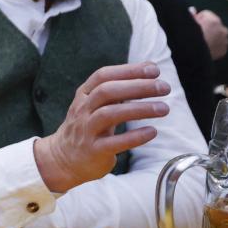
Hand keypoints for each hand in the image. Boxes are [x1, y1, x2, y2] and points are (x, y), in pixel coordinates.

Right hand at [33, 62, 168, 192]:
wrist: (63, 158)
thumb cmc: (88, 127)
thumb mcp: (96, 104)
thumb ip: (118, 89)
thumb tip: (149, 69)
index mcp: (84, 95)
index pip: (103, 76)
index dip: (128, 71)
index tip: (154, 70)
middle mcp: (82, 110)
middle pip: (107, 92)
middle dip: (138, 87)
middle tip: (164, 87)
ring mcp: (86, 130)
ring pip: (109, 114)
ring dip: (139, 109)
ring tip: (164, 108)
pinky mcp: (93, 151)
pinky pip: (114, 142)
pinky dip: (134, 137)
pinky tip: (152, 132)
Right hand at [189, 8, 227, 60]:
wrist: (190, 56)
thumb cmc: (186, 38)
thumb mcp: (186, 24)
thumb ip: (191, 15)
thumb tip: (193, 10)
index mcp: (213, 20)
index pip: (205, 14)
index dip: (197, 19)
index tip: (191, 26)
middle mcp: (222, 29)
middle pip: (214, 24)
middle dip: (207, 27)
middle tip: (196, 35)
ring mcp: (224, 41)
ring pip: (218, 35)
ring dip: (211, 37)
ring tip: (200, 43)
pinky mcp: (223, 50)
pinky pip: (219, 45)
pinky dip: (214, 46)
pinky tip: (205, 49)